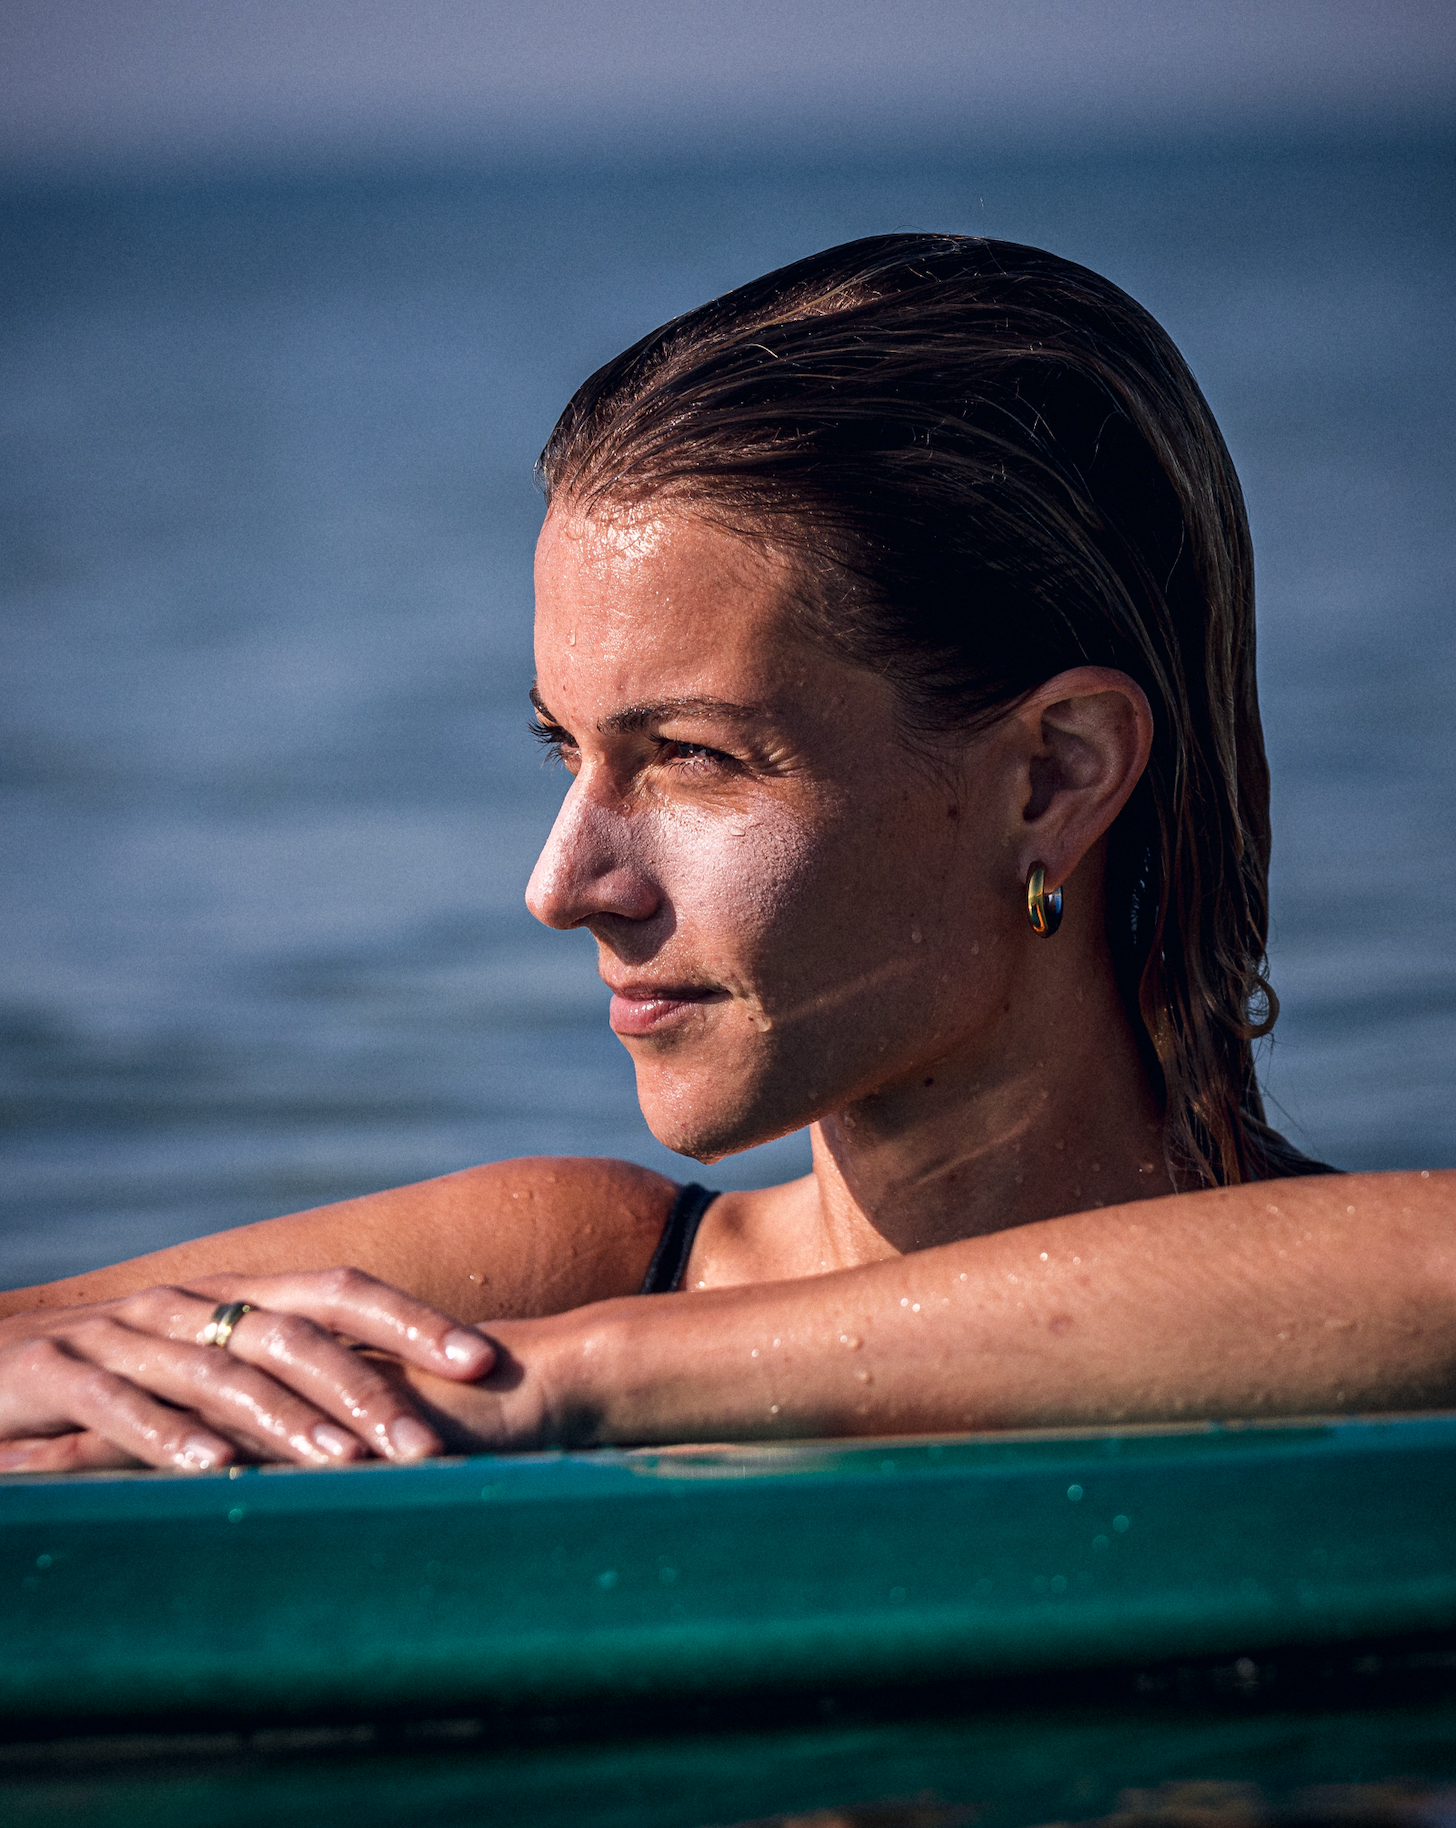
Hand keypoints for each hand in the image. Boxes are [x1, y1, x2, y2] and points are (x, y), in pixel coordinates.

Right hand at [0, 1269, 494, 1473]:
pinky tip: (212, 1470)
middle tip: (431, 1447)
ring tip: (346, 1466)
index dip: (413, 1321)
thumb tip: (387, 1413)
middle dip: (368, 1387)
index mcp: (233, 1296)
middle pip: (294, 1333)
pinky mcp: (53, 1374)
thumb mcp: (200, 1362)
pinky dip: (167, 1435)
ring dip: (287, 1420)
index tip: (486, 1361)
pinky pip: (117, 1404)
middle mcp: (189, 1304)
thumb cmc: (108, 1374)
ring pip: (219, 1370)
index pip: (340, 1292)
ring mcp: (121, 1335)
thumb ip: (280, 1376)